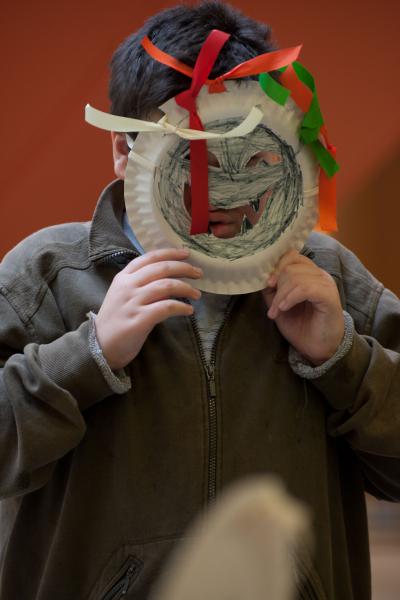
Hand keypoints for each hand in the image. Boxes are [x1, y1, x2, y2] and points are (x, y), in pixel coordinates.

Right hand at [95, 248, 201, 369]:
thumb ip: (141, 284)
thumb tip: (169, 278)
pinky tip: (189, 310)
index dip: (170, 253)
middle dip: (184, 268)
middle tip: (199, 273)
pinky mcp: (139, 319)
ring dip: (186, 288)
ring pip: (167, 286)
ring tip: (197, 294)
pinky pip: (166, 307)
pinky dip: (181, 307)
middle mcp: (128, 286)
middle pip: (161, 269)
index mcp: (123, 277)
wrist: (99, 346)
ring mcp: (133, 302)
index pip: (149, 257)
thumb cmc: (115, 321)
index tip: (186, 253)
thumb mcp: (122, 296)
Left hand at [262, 250, 343, 364]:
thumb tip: (262, 277)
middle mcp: (319, 275)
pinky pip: (305, 288)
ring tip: (278, 312)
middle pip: (290, 266)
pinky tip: (285, 308)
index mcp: (309, 274)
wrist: (317, 348)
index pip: (292, 256)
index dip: (276, 266)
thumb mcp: (280, 305)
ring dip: (281, 296)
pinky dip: (291, 298)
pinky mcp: (329, 296)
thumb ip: (272, 290)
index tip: (268, 284)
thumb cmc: (301, 327)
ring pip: (295, 277)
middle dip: (276, 287)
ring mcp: (325, 284)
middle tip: (273, 308)